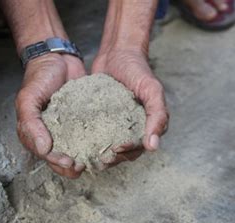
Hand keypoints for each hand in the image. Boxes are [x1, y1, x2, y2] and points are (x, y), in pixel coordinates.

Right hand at [16, 53, 85, 177]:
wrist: (57, 58)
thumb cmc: (39, 78)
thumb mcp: (28, 99)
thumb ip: (31, 124)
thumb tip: (42, 150)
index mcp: (35, 134)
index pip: (45, 156)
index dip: (57, 163)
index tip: (71, 163)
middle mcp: (52, 135)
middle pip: (61, 159)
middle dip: (72, 167)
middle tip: (83, 166)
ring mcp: (69, 129)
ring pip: (77, 151)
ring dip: (85, 159)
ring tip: (95, 161)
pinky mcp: (85, 121)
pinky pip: (91, 136)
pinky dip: (97, 143)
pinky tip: (107, 146)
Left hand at [92, 49, 168, 168]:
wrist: (117, 53)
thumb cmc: (138, 70)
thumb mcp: (152, 90)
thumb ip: (158, 116)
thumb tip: (153, 146)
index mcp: (147, 126)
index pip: (139, 148)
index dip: (128, 152)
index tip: (116, 149)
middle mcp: (131, 128)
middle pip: (123, 152)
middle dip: (112, 158)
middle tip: (100, 158)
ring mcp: (114, 124)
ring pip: (107, 147)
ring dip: (99, 154)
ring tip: (88, 156)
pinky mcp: (99, 119)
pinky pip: (94, 133)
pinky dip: (87, 140)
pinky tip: (77, 143)